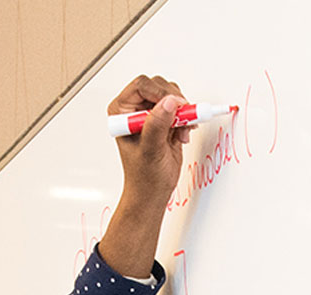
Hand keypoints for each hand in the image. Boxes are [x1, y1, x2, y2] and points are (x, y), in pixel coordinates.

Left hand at [99, 75, 189, 277]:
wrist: (153, 192)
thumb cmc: (144, 177)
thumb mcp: (150, 150)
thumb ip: (157, 124)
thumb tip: (168, 103)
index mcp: (122, 112)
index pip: (142, 86)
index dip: (160, 92)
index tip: (174, 106)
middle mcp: (135, 109)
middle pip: (158, 86)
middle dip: (174, 102)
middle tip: (183, 119)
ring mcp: (151, 114)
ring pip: (172, 95)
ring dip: (183, 111)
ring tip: (182, 132)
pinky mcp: (165, 121)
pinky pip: (181, 109)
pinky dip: (188, 118)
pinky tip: (183, 134)